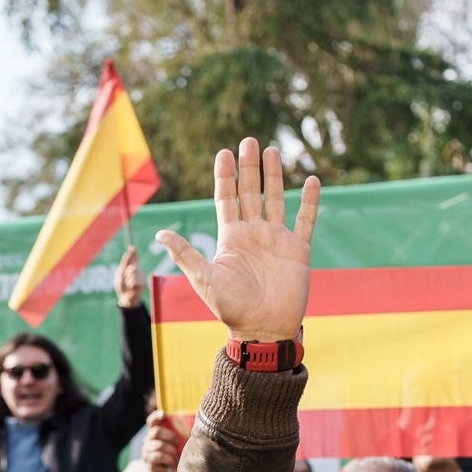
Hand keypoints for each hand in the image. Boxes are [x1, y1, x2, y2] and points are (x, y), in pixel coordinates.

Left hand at [114, 246, 142, 308]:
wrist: (125, 298)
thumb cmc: (122, 286)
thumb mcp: (120, 274)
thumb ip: (124, 264)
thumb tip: (127, 253)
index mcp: (131, 267)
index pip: (134, 258)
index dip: (134, 253)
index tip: (131, 247)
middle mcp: (137, 270)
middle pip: (132, 266)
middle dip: (126, 273)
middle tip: (125, 280)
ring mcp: (141, 276)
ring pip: (134, 273)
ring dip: (128, 280)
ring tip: (128, 285)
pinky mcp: (143, 283)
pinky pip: (135, 280)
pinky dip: (131, 284)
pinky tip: (131, 288)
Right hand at [143, 408, 183, 471]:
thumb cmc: (178, 456)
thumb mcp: (181, 443)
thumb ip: (182, 433)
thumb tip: (194, 423)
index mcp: (156, 433)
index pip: (152, 422)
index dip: (156, 416)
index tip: (163, 414)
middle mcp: (149, 440)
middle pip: (156, 431)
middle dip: (170, 436)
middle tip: (177, 443)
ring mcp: (147, 451)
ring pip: (159, 445)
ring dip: (171, 450)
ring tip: (176, 456)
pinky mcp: (148, 461)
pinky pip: (159, 456)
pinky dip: (168, 459)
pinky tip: (172, 463)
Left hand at [155, 138, 318, 343]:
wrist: (263, 330)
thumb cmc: (232, 309)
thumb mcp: (205, 279)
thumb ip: (186, 254)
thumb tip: (159, 232)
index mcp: (230, 238)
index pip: (226, 199)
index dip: (225, 176)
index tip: (223, 152)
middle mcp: (252, 234)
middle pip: (250, 192)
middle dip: (249, 167)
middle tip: (249, 141)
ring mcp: (276, 240)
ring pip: (276, 199)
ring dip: (274, 176)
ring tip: (272, 150)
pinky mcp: (297, 249)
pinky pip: (305, 219)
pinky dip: (310, 200)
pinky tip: (312, 180)